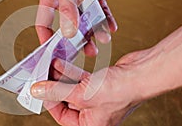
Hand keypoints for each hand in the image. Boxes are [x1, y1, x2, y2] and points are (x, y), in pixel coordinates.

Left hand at [30, 48, 158, 125]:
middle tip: (41, 75)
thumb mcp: (82, 94)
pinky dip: (70, 71)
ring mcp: (96, 98)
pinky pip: (79, 78)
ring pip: (72, 87)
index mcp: (90, 125)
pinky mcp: (99, 84)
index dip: (48, 101)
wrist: (143, 73)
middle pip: (65, 99)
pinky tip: (60, 62)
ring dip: (60, 76)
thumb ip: (57, 92)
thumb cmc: (121, 91)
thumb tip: (38, 91)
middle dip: (53, 85)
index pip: (61, 115)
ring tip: (48, 65)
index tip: (38, 88)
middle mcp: (93, 113)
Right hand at [36, 0, 117, 56]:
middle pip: (68, 26)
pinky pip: (100, 10)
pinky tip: (110, 28)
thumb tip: (69, 33)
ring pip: (86, 20)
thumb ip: (67, 8)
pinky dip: (105, 20)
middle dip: (77, 40)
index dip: (47, 38)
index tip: (53, 53)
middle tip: (85, 51)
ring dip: (94, 32)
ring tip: (101, 42)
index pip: (44, 22)